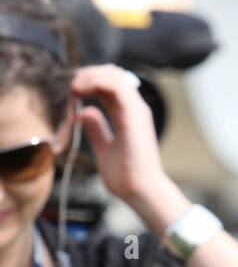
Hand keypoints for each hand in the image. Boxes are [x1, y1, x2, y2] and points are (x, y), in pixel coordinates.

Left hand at [67, 64, 187, 225]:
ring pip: (113, 74)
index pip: (108, 86)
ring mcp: (136, 109)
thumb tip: (84, 114)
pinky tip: (78, 89)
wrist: (141, 192)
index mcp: (127, 115)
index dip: (87, 82)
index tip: (68, 91)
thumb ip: (96, 130)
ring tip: (71, 86)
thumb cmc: (126, 178)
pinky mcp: (135, 114)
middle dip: (86, 74)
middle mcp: (134, 108)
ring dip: (88, 76)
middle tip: (67, 84)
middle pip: (110, 74)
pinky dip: (95, 82)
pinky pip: (115, 85)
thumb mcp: (104, 149)